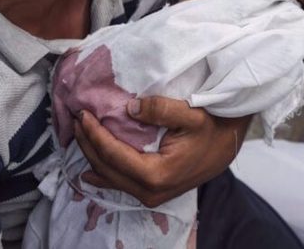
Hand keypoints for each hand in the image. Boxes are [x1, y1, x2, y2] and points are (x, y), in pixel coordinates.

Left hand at [74, 96, 249, 207]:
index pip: (113, 154)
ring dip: (92, 155)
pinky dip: (103, 172)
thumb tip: (128, 109)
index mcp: (156, 174)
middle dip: (87, 143)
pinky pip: (120, 183)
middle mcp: (150, 191)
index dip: (94, 134)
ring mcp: (150, 195)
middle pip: (106, 168)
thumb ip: (159, 109)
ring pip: (110, 177)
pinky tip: (90, 169)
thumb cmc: (211, 128)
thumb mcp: (190, 114)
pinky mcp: (152, 193)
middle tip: (76, 120)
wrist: (228, 146)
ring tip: (79, 134)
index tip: (82, 114)